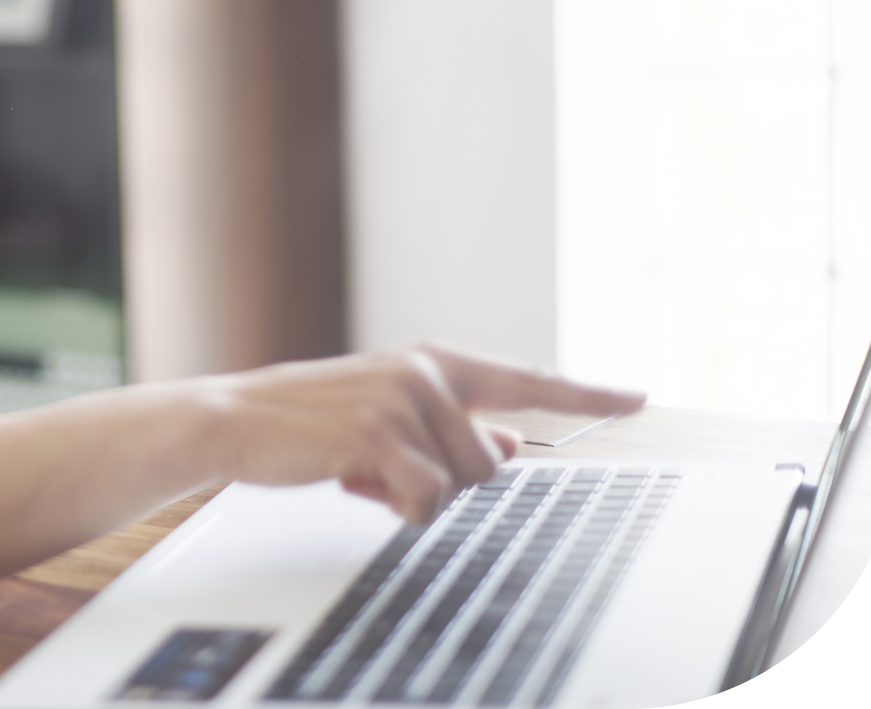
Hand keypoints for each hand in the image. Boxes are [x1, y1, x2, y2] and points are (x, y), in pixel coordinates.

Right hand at [208, 342, 643, 522]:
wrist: (233, 418)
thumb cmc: (308, 422)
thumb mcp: (386, 415)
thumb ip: (449, 427)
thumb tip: (509, 449)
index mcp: (433, 363)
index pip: (525, 380)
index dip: (585, 392)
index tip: (637, 396)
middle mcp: (426, 372)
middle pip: (489, 465)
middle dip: (444, 483)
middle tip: (379, 469)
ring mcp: (403, 399)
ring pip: (458, 485)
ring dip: (413, 496)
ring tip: (358, 470)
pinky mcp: (377, 432)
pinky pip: (425, 499)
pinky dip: (396, 508)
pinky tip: (352, 482)